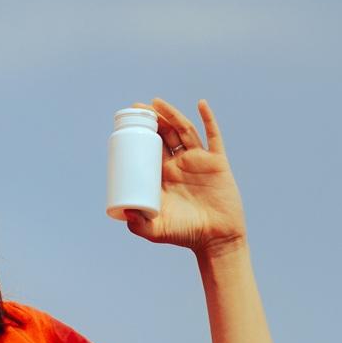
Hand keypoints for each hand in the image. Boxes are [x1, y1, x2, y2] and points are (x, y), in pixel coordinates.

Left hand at [124, 98, 247, 254]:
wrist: (216, 240)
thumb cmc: (185, 235)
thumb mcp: (157, 230)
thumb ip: (138, 225)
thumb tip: (125, 211)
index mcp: (164, 176)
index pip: (149, 148)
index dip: (140, 134)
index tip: (127, 123)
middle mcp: (180, 165)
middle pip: (165, 135)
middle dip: (152, 119)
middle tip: (137, 107)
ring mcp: (199, 161)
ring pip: (184, 131)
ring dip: (172, 115)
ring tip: (157, 102)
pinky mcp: (217, 162)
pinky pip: (213, 137)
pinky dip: (208, 119)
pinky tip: (201, 104)